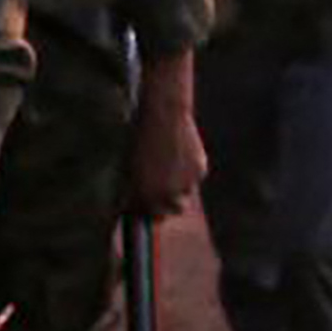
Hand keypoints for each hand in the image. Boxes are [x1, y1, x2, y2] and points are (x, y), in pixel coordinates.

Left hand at [126, 97, 205, 220]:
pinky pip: (195, 177)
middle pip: (172, 211)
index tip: (151, 207)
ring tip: (170, 163)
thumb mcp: (132, 164)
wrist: (163, 115)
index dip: (151, 211)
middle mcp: (165, 194)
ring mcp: (184, 184)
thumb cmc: (141, 136)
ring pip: (186, 193)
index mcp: (143, 194)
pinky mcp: (199, 171)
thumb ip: (136, 187)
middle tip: (166, 193)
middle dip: (169, 205)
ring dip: (180, 186)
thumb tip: (137, 204)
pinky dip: (190, 170)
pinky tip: (181, 152)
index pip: (150, 215)